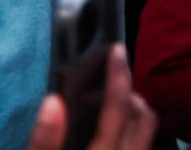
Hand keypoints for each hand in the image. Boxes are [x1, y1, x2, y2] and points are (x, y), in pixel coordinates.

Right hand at [27, 45, 155, 149]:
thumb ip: (45, 142)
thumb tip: (54, 102)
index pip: (119, 107)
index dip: (118, 74)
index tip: (116, 49)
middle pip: (144, 116)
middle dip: (129, 95)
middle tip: (102, 87)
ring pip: (145, 132)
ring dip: (131, 114)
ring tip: (101, 109)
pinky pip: (140, 145)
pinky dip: (129, 132)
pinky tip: (106, 132)